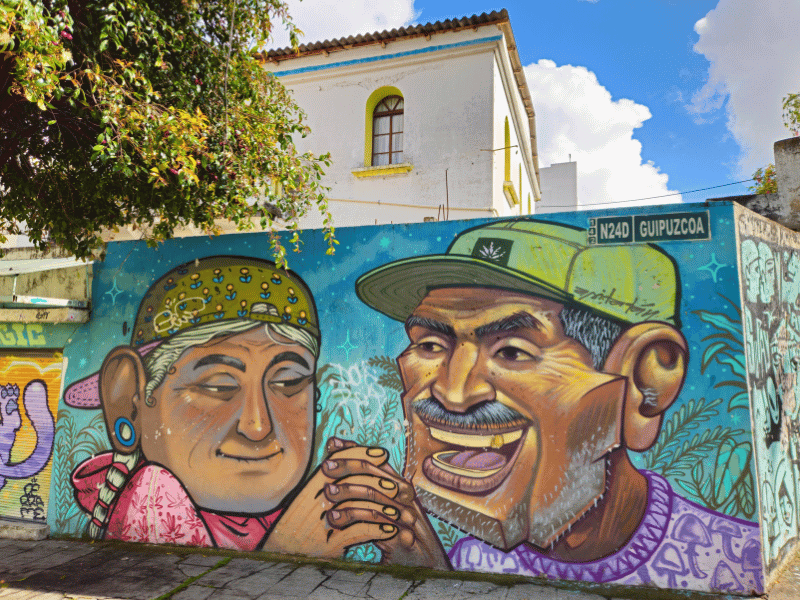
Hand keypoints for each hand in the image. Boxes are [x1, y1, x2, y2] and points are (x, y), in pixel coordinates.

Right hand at [262, 442, 400, 558]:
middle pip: (354, 483)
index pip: (339, 461)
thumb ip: (325, 469)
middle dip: (381, 484)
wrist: (282, 547)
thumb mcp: (308, 488)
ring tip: (397, 512)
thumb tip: (335, 442)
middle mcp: (316, 499)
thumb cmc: (301, 515)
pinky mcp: (329, 543)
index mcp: (312, 483)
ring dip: (383, 510)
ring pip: (359, 508)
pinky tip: (390, 530)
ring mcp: (321, 521)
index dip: (362, 455)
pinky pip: (358, 532)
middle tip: (399, 488)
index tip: (382, 454)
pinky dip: (377, 530)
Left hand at [321, 437, 450, 569]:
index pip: (374, 458)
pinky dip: (354, 523)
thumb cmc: (393, 528)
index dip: (354, 449)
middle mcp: (402, 493)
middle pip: (374, 472)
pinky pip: (376, 525)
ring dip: (348, 497)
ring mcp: (405, 513)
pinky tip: (337, 525)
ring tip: (326, 499)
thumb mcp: (378, 503)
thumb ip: (362, 482)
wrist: (419, 560)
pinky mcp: (403, 535)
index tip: (331, 444)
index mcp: (395, 482)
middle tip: (325, 468)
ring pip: (374, 497)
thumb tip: (336, 451)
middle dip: (347, 467)